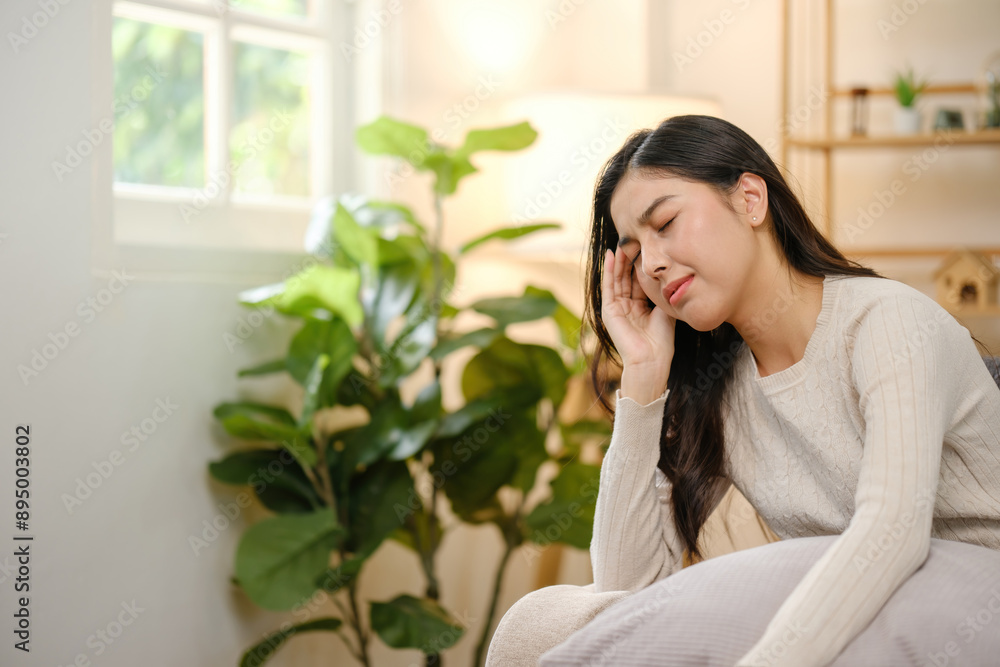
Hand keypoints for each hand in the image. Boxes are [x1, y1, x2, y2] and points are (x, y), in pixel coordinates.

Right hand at [601, 246, 676, 370]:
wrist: (651, 360)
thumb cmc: (661, 342)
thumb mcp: (665, 310)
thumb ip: (662, 292)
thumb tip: (668, 273)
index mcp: (639, 307)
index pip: (638, 280)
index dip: (641, 264)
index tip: (647, 246)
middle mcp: (626, 306)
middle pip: (626, 277)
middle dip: (629, 258)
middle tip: (633, 238)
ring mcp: (616, 308)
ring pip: (617, 278)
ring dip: (618, 260)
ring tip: (622, 242)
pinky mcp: (608, 311)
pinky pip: (608, 286)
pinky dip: (608, 270)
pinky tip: (611, 255)